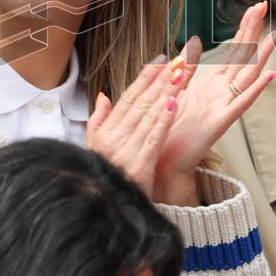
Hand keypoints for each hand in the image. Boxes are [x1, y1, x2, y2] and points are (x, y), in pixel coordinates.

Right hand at [85, 57, 182, 197]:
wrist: (105, 217)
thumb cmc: (104, 180)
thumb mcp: (94, 149)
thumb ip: (98, 121)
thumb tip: (103, 95)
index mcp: (105, 133)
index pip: (128, 98)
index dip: (145, 78)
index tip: (161, 60)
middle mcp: (114, 139)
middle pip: (142, 102)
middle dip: (161, 79)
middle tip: (178, 59)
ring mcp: (126, 153)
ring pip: (150, 115)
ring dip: (167, 92)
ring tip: (180, 74)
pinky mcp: (139, 167)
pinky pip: (154, 138)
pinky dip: (164, 120)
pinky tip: (174, 104)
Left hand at [153, 1, 275, 204]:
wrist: (164, 160)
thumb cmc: (170, 129)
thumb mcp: (176, 90)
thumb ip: (186, 69)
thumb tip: (192, 43)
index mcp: (211, 83)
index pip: (232, 50)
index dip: (243, 29)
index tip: (253, 8)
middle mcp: (222, 92)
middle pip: (242, 56)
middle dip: (253, 31)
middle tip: (264, 6)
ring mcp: (224, 105)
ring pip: (247, 75)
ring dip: (261, 55)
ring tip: (275, 36)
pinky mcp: (221, 122)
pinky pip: (241, 103)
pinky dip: (256, 89)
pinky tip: (270, 76)